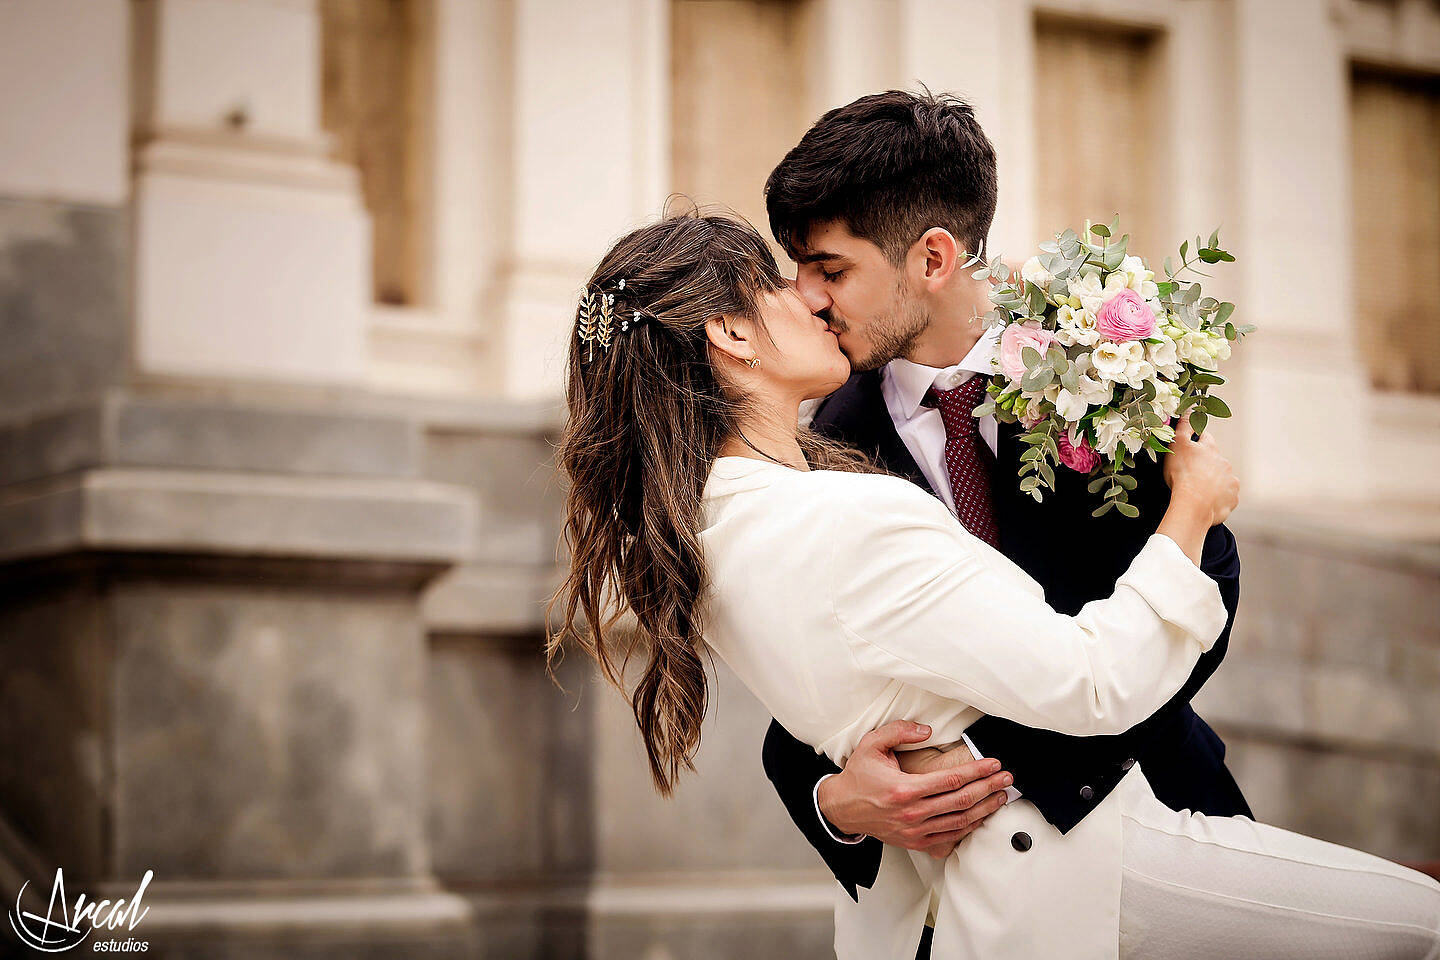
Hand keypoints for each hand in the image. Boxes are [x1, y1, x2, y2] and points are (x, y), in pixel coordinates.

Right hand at [817, 720, 1011, 856]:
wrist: (841, 808)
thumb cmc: (859, 776)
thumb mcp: (871, 744)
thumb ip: (899, 731)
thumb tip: (927, 730)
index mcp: (903, 789)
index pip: (950, 780)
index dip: (976, 771)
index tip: (993, 764)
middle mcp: (911, 813)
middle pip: (961, 801)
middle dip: (988, 788)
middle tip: (1006, 779)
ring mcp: (914, 831)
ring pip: (959, 822)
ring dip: (985, 809)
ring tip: (1001, 797)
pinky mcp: (914, 842)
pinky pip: (949, 837)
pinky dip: (969, 828)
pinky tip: (981, 817)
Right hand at [1163, 413, 1239, 527]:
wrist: (1193, 504)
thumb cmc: (1183, 475)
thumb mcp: (1178, 445)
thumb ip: (1184, 425)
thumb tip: (1191, 408)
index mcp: (1210, 449)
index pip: (1205, 439)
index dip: (1196, 443)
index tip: (1188, 451)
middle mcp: (1224, 463)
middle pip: (1214, 460)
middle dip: (1204, 465)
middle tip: (1189, 475)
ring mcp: (1230, 481)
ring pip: (1221, 478)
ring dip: (1212, 482)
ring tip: (1197, 490)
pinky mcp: (1232, 498)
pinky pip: (1226, 495)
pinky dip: (1218, 497)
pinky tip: (1206, 500)